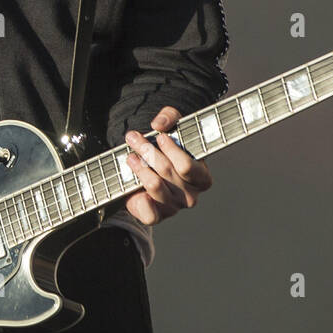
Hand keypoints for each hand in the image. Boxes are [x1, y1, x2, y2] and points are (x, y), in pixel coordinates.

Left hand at [123, 106, 211, 225]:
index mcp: (202, 177)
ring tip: (130, 155)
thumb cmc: (168, 147)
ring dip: (139, 168)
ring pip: (155, 186)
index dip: (172, 151)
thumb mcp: (173, 126)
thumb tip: (159, 124)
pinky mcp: (158, 216)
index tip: (159, 137)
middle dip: (148, 151)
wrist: (154, 165)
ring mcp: (174, 207)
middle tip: (133, 138)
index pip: (188, 166)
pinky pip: (151, 215)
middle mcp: (191, 195)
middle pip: (167, 172)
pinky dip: (142, 202)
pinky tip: (135, 189)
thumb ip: (170, 117)